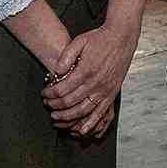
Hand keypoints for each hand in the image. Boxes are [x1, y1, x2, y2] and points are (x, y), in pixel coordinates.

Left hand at [43, 19, 138, 136]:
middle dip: (55, 106)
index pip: (62, 89)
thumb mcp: (79, 41)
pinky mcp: (112, 94)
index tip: (44, 94)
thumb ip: (66, 56)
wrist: (122, 37)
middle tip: (47, 105)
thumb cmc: (99, 39)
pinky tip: (82, 130)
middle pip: (70, 102)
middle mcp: (95, 83)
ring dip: (68, 117)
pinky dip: (91, 123)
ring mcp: (105, 90)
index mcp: (85, 70)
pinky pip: (101, 113)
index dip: (50, 94)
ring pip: (83, 111)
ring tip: (57, 117)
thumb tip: (56, 72)